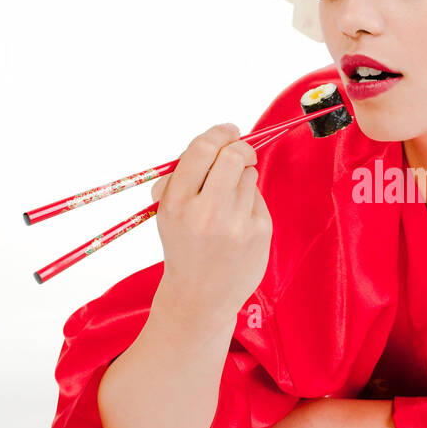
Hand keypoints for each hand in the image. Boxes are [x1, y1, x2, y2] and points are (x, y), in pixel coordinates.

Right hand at [150, 123, 271, 329]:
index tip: (228, 130)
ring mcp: (237, 224)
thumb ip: (182, 177)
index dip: (218, 133)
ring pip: (249, 175)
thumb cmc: (184, 247)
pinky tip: (239, 222)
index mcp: (177, 204)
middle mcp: (207, 213)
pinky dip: (250, 201)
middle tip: (240, 152)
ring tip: (229, 202)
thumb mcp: (167, 213)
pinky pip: (258, 197)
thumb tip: (213, 142)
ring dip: (242, 177)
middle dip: (239, 148)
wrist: (199, 297)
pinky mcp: (259, 232)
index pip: (201, 150)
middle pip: (233, 156)